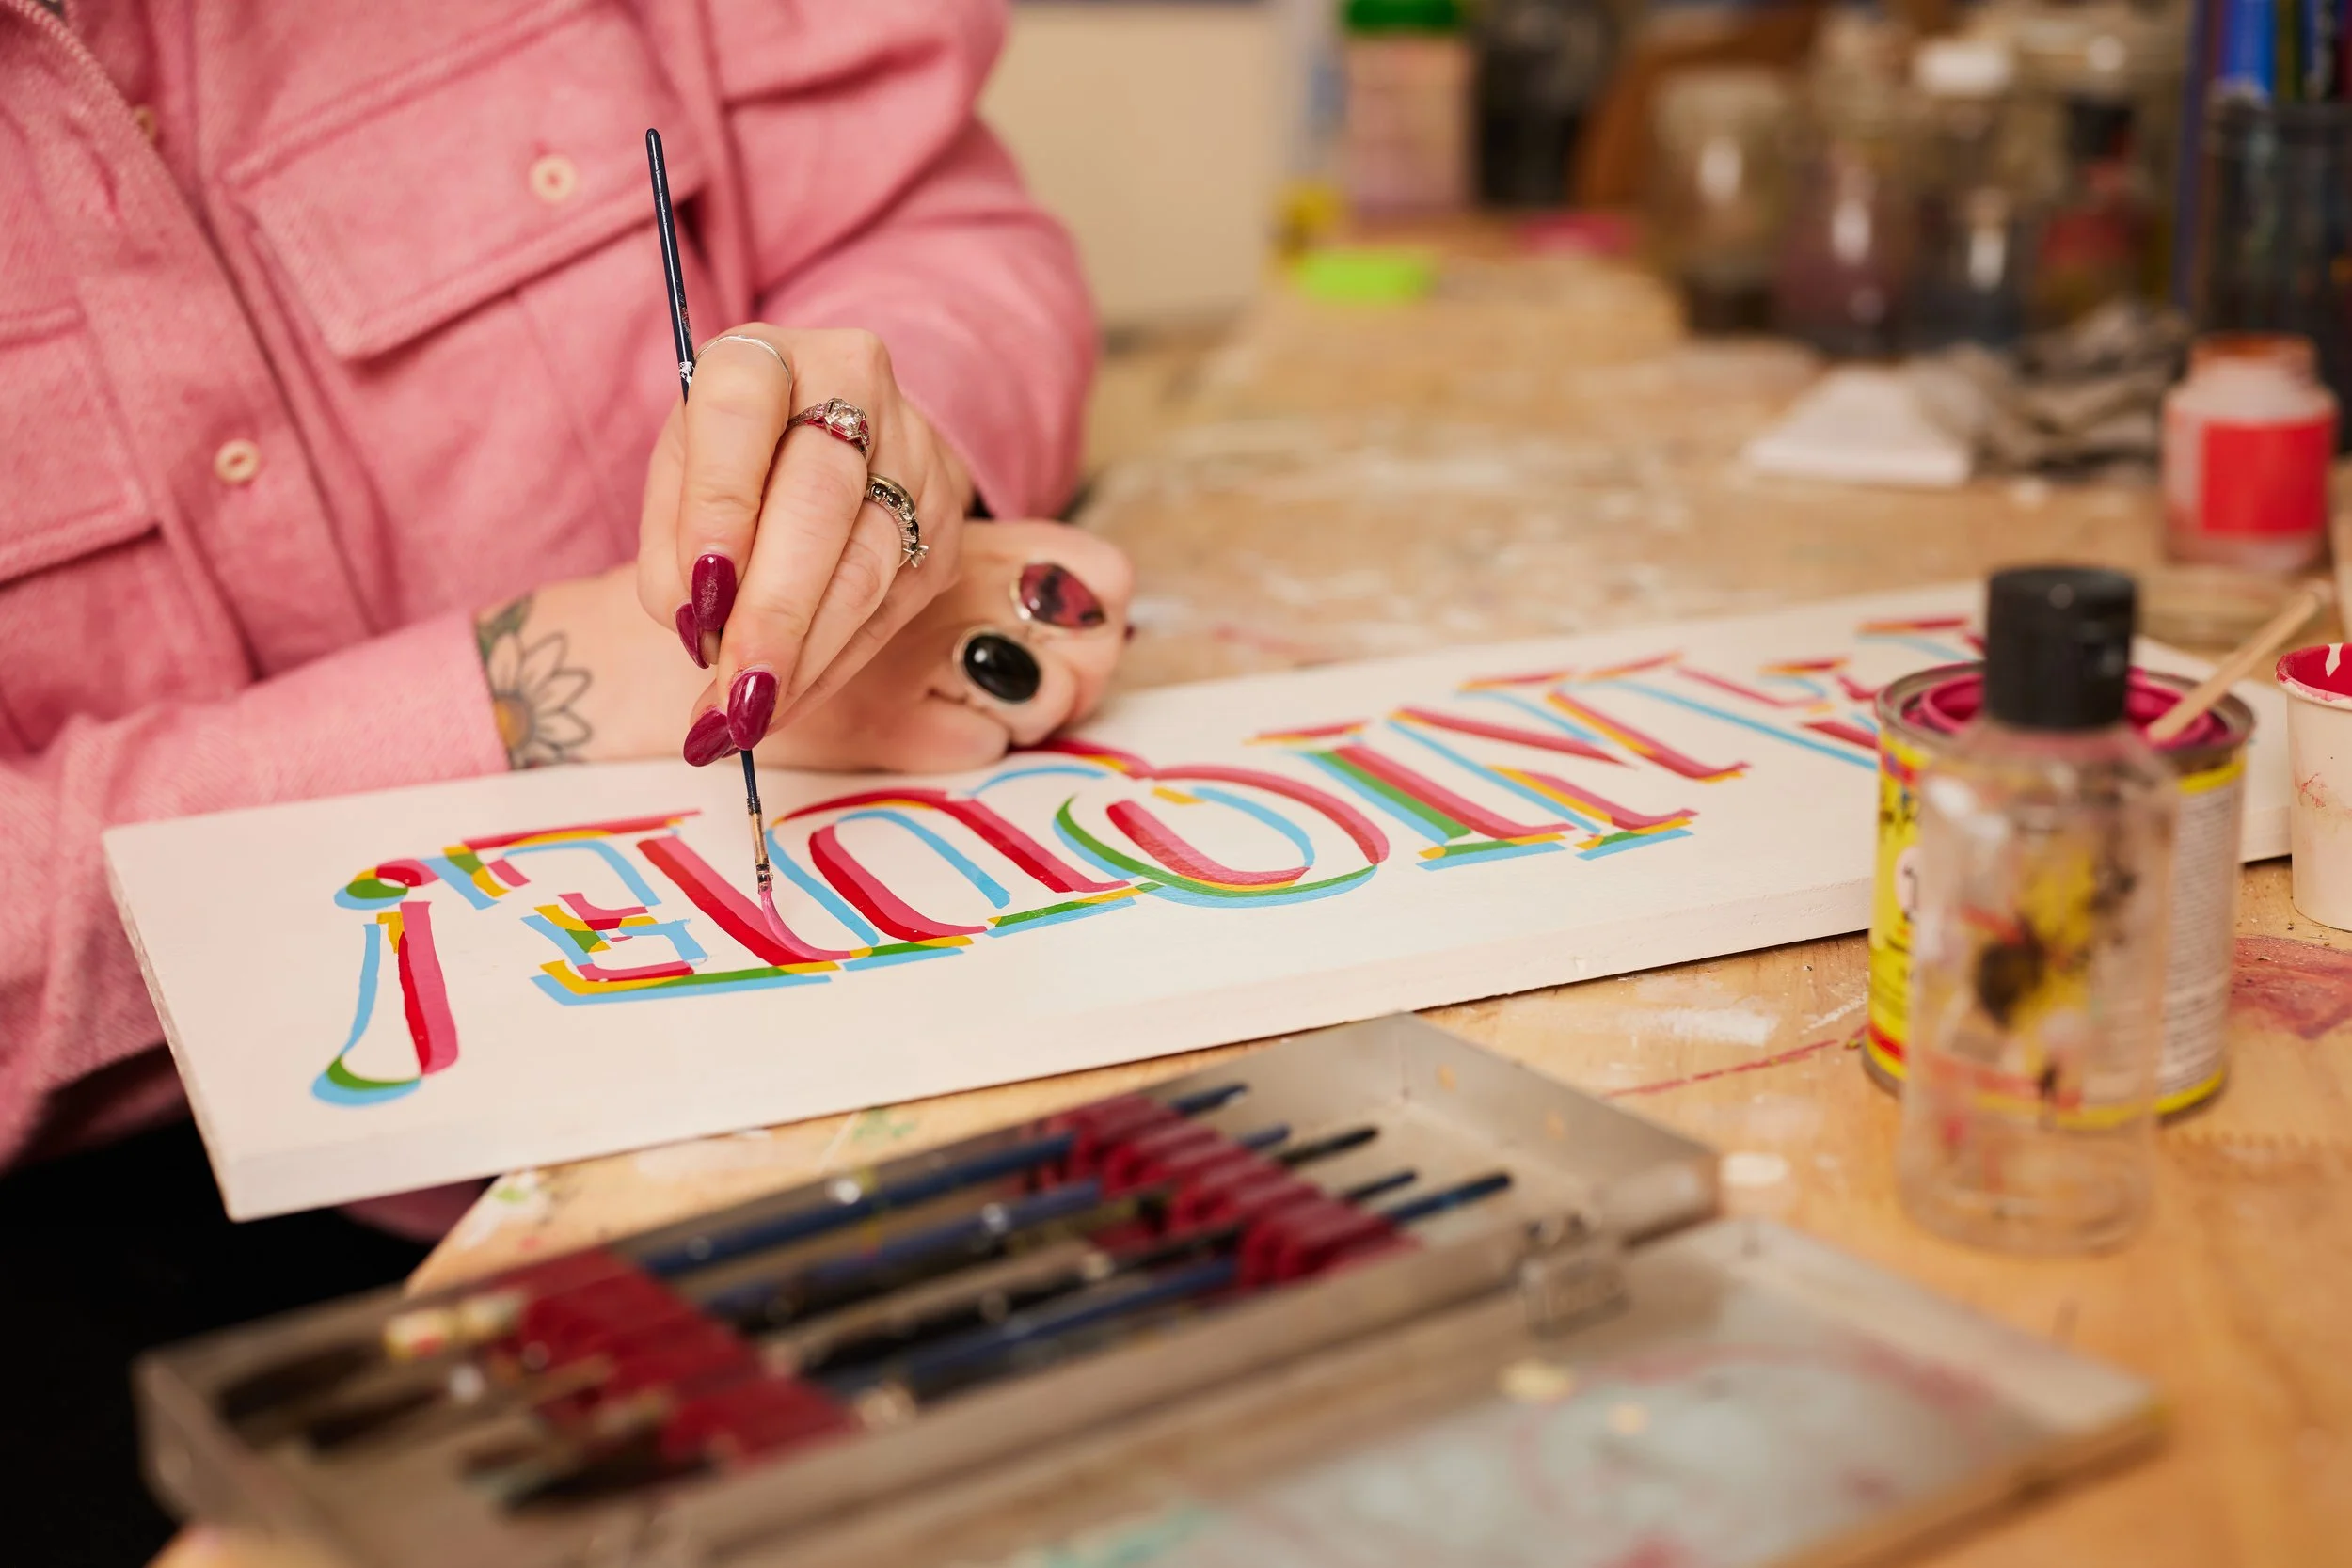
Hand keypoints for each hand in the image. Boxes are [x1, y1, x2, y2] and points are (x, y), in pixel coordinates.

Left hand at [635, 326, 972, 754]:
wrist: (830, 429)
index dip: (718, 507)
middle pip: (820, 500)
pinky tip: (789, 704)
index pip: (740, 415)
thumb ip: (672, 548)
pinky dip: (834, 665)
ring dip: (808, 656)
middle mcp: (856, 385)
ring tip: (750, 720)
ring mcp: (914, 453)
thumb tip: (701, 629)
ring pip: (868, 564)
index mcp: (767, 355)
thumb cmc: (734, 458)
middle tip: (734, 696)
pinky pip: (893, 607)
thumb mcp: (676, 479)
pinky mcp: (946, 521)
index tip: (698, 598)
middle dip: (775, 612)